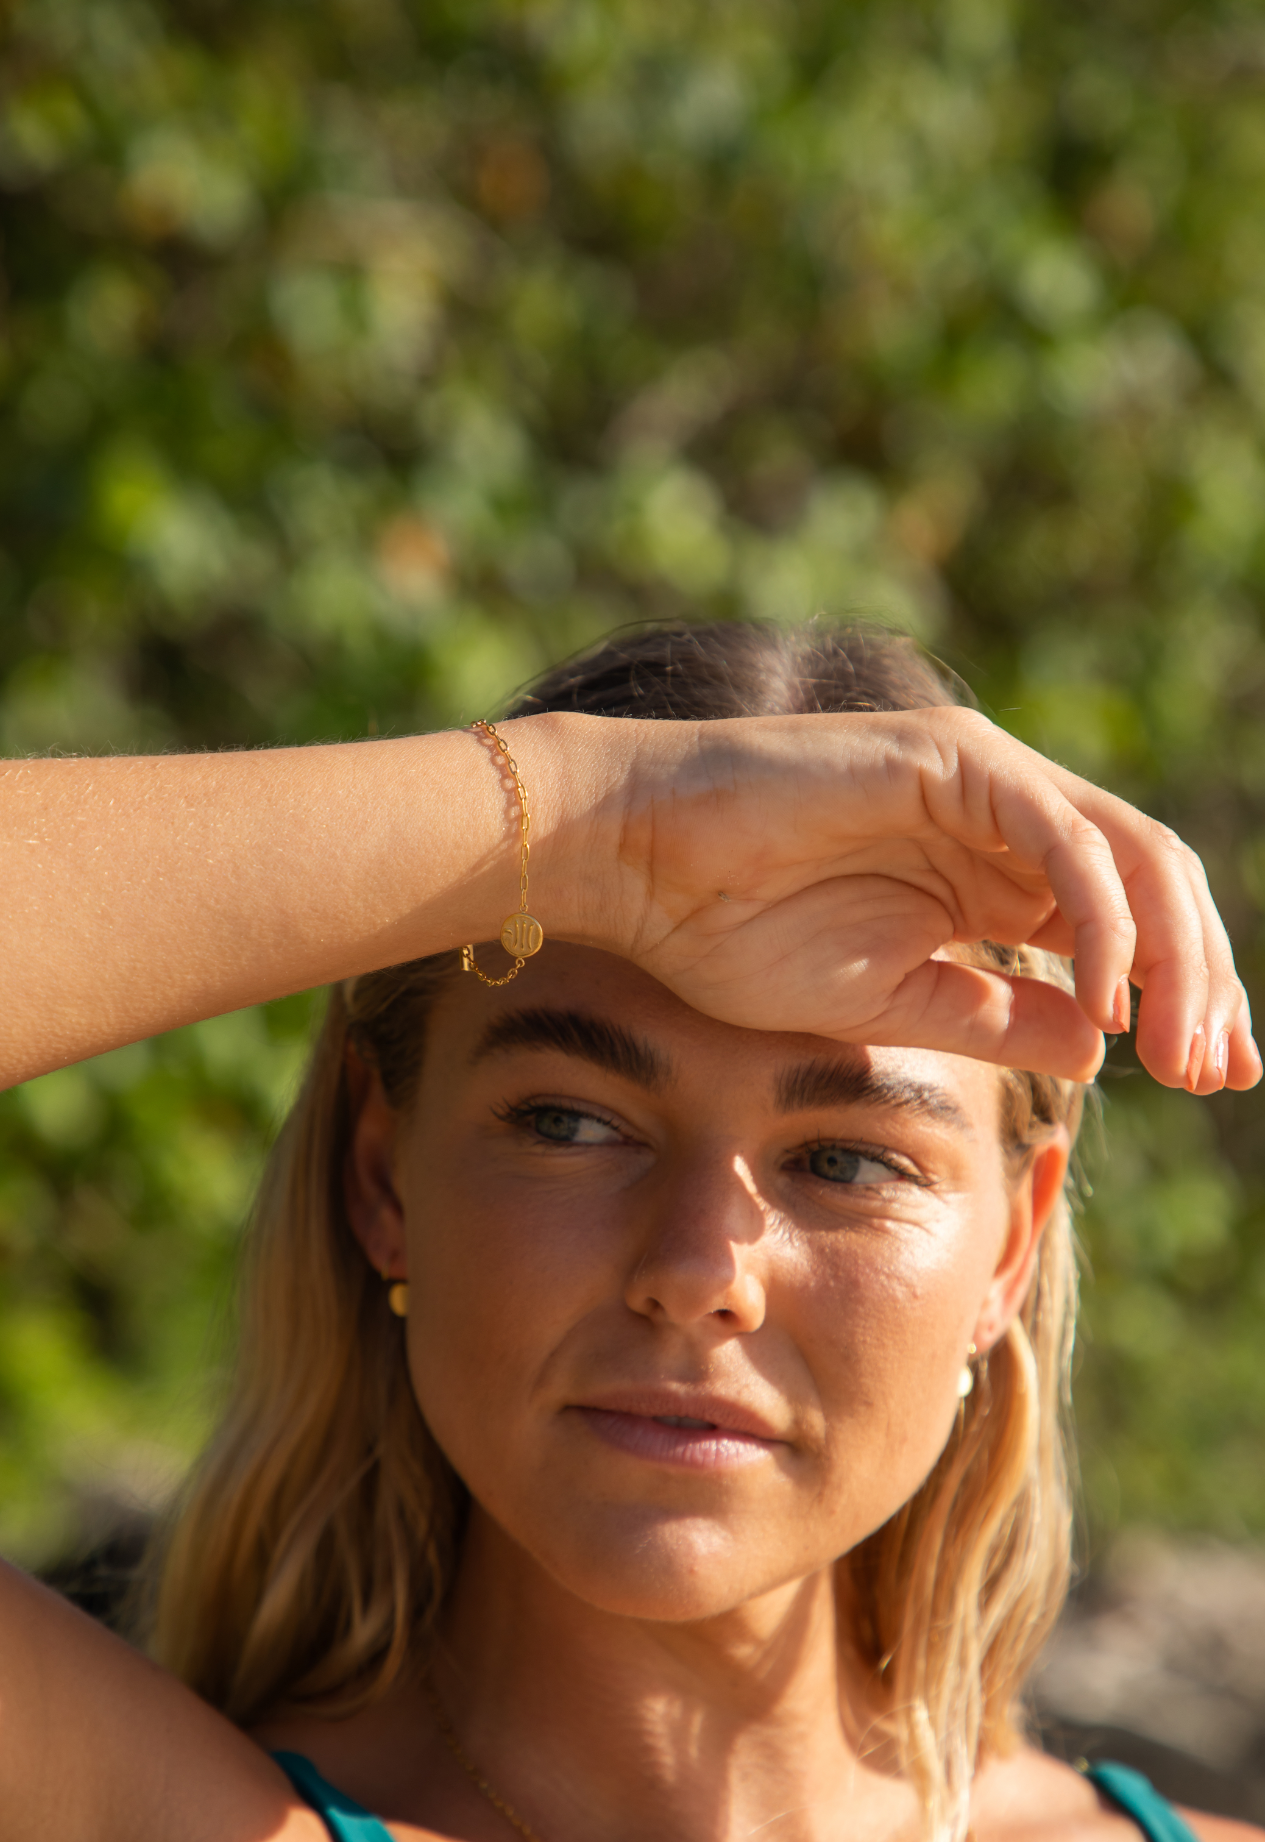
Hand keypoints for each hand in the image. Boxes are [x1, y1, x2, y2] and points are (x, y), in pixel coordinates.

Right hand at [556, 707, 1257, 1090]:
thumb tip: (1099, 1050)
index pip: (1127, 927)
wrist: (635, 867)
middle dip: (1201, 984)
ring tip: (1178, 1049)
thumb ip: (998, 1017)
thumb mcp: (891, 1003)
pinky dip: (1102, 920)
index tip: (1210, 1081)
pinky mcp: (951, 761)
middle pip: (1155, 887)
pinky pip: (1063, 840)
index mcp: (994, 874)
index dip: (1181, 1001)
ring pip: (1131, 857)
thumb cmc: (732, 933)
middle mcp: (1006, 819)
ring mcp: (984, 781)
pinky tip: (1105, 997)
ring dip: (1175, 958)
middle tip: (1218, 1074)